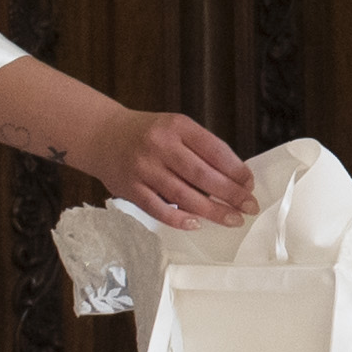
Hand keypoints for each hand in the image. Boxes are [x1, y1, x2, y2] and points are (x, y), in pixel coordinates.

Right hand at [90, 105, 254, 226]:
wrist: (102, 135)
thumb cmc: (147, 134)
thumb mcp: (175, 128)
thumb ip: (200, 149)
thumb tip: (233, 179)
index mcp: (177, 127)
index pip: (214, 149)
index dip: (236, 169)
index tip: (250, 183)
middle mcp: (160, 145)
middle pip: (202, 175)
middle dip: (230, 193)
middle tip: (249, 206)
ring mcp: (144, 168)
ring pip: (184, 195)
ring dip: (212, 210)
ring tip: (232, 219)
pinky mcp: (130, 188)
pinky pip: (158, 208)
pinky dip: (178, 219)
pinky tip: (196, 224)